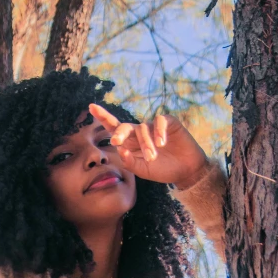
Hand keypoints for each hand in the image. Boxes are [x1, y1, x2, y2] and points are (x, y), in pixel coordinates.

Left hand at [88, 103, 209, 189]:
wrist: (186, 171)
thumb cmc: (163, 170)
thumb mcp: (143, 171)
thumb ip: (130, 162)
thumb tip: (120, 149)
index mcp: (131, 143)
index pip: (115, 128)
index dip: (103, 117)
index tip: (91, 107)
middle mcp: (140, 132)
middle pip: (125, 126)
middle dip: (119, 133)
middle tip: (116, 141)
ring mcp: (154, 126)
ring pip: (143, 129)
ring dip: (145, 144)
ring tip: (152, 157)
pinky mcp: (168, 122)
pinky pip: (159, 121)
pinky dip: (158, 132)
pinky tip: (161, 143)